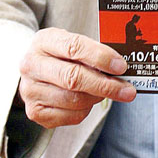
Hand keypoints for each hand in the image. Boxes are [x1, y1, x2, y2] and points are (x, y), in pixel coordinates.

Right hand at [17, 27, 135, 127]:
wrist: (33, 69)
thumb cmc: (59, 55)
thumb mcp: (70, 42)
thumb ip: (92, 51)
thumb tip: (120, 68)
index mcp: (43, 41)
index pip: (74, 47)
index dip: (101, 57)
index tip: (121, 66)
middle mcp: (31, 65)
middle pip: (73, 78)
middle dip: (105, 85)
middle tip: (127, 90)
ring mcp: (30, 90)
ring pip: (74, 100)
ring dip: (97, 98)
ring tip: (107, 92)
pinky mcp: (35, 112)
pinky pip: (71, 116)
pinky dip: (86, 110)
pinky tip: (88, 101)